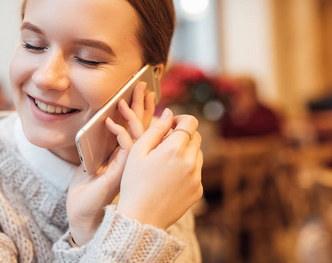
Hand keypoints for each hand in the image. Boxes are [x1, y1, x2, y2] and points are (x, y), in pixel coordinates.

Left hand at [66, 82, 154, 244]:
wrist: (82, 216)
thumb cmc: (86, 192)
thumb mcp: (93, 163)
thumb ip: (103, 147)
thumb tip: (105, 124)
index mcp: (123, 155)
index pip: (137, 128)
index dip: (141, 110)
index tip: (144, 92)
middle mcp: (129, 159)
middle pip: (142, 127)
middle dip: (143, 105)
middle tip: (145, 84)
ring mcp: (127, 166)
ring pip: (139, 134)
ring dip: (136, 112)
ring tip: (137, 92)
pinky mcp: (120, 172)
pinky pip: (125, 148)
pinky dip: (118, 132)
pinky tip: (109, 119)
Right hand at [117, 108, 203, 228]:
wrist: (141, 218)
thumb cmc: (133, 183)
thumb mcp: (137, 152)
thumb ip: (155, 129)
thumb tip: (169, 113)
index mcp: (174, 150)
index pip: (190, 123)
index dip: (180, 120)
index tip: (170, 126)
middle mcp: (190, 162)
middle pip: (195, 137)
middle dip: (182, 136)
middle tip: (164, 145)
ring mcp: (196, 177)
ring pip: (197, 154)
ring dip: (185, 152)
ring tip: (165, 163)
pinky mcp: (198, 190)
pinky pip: (196, 171)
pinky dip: (186, 169)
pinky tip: (169, 179)